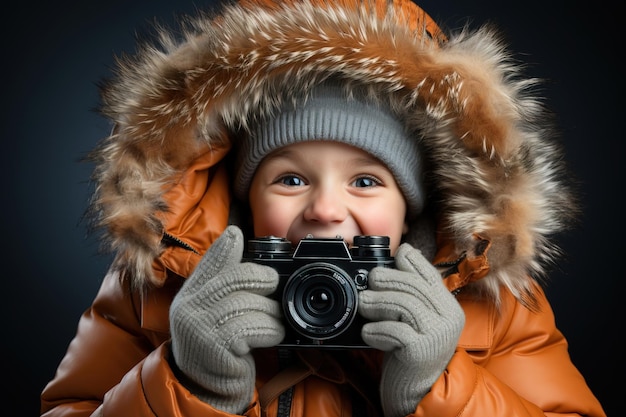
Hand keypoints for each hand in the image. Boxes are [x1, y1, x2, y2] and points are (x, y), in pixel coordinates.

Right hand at [169, 225, 284, 413]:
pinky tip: (274, 334)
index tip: (238, 234)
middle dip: (259, 278)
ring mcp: (199, 329)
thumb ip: (223, 284)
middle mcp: (188, 310)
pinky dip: (269, 329)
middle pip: (231, 279)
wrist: (209, 391)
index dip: (223, 248)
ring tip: (275, 319)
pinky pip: (250, 328)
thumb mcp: (216, 313)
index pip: (207, 266)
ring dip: (269, 311)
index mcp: (189, 298)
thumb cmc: (220, 349)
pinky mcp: (215, 348)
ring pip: (245, 303)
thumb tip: (235, 239)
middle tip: (273, 283)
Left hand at [359, 243, 464, 416]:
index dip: (412, 261)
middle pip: (415, 286)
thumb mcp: (414, 320)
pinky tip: (368, 332)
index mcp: (448, 307)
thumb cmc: (411, 352)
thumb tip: (395, 261)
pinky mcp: (422, 351)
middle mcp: (448, 319)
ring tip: (363, 304)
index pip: (430, 275)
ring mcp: (437, 335)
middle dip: (388, 279)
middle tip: (370, 281)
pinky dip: (377, 329)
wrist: (417, 392)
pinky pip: (396, 330)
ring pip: (405, 304)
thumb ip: (410, 296)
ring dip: (378, 301)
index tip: (396, 254)